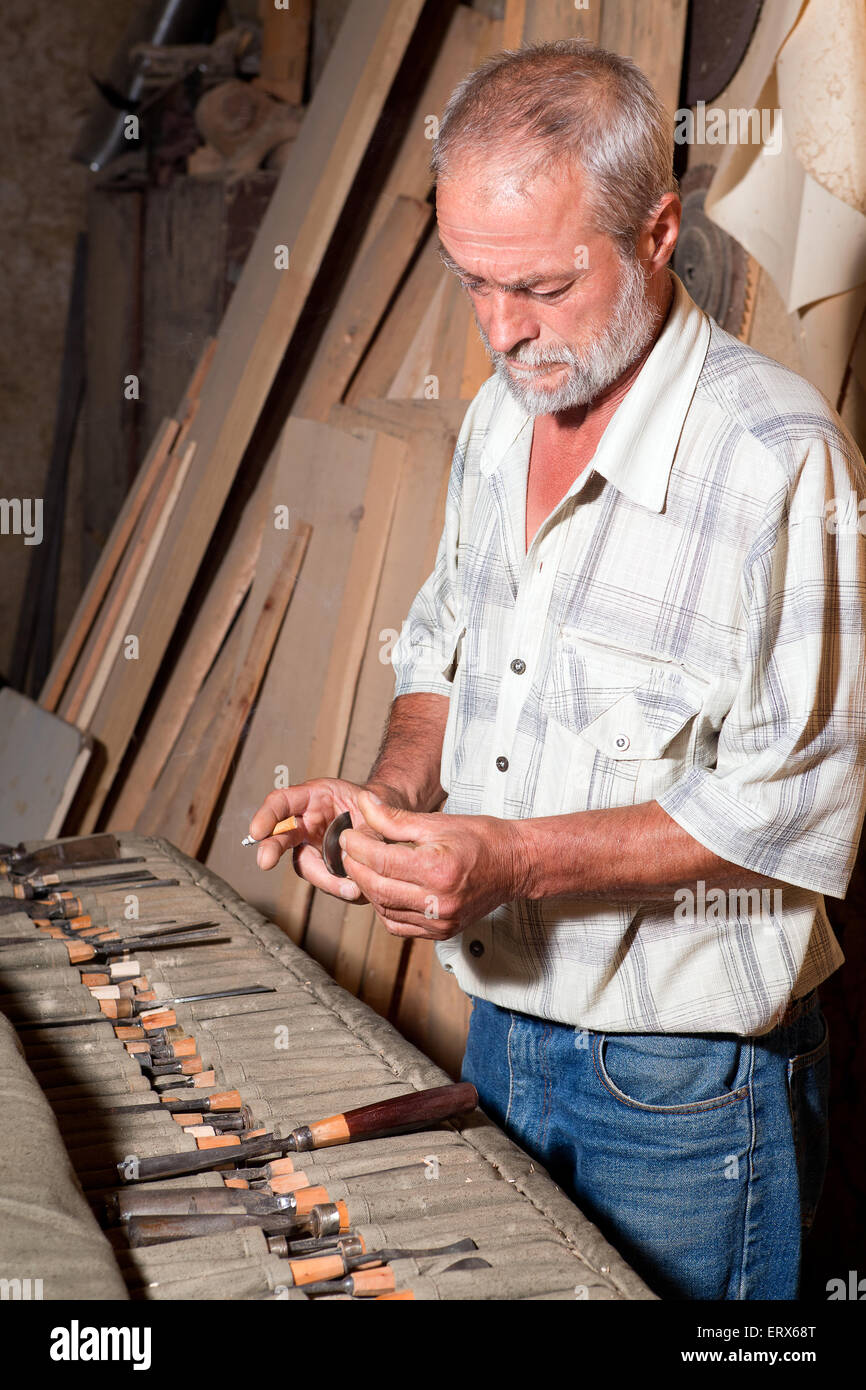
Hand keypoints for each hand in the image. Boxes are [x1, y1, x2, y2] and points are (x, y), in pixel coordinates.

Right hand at [247, 778, 397, 902]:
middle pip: (281, 835)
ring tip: (352, 889)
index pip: (283, 801)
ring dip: (324, 879)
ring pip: (305, 865)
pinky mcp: (322, 866)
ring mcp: (311, 846)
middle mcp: (306, 822)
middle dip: (271, 848)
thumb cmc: (375, 808)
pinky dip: (339, 886)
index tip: (257, 831)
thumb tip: (353, 860)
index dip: (267, 815)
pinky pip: (324, 880)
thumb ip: (367, 832)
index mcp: (314, 797)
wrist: (389, 822)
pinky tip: (358, 889)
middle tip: (264, 862)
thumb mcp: (377, 811)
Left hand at [337, 788, 524, 938]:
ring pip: (384, 910)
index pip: (381, 860)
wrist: (516, 865)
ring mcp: (441, 920)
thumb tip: (364, 803)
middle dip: (356, 867)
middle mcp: (438, 901)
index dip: (356, 846)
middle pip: (378, 887)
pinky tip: (383, 889)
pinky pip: (399, 925)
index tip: (346, 835)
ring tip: (363, 866)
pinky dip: (384, 907)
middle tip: (348, 850)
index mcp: (438, 869)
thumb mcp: (436, 821)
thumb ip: (394, 817)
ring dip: (367, 888)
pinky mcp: (441, 931)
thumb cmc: (483, 839)